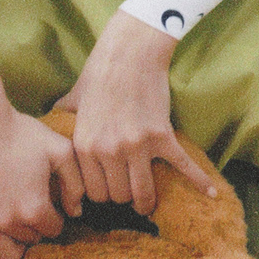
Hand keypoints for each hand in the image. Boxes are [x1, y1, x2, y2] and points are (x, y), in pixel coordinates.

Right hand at [0, 66, 83, 258]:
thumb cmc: (20, 132)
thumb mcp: (59, 149)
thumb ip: (75, 182)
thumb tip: (77, 211)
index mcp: (35, 208)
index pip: (54, 230)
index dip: (55, 218)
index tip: (52, 205)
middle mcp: (9, 221)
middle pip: (32, 240)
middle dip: (37, 229)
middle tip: (34, 214)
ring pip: (8, 254)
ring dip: (18, 248)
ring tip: (20, 235)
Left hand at [55, 9, 215, 214]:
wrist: (130, 52)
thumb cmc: (100, 73)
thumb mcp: (73, 99)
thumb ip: (61, 118)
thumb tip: (49, 123)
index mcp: (85, 145)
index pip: (93, 191)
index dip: (101, 195)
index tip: (108, 193)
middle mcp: (109, 150)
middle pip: (117, 195)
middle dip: (122, 197)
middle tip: (126, 194)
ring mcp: (137, 145)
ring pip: (142, 192)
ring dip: (145, 202)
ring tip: (146, 205)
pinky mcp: (162, 136)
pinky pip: (182, 166)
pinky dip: (199, 181)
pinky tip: (209, 194)